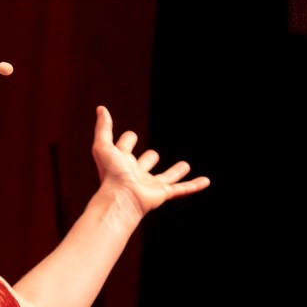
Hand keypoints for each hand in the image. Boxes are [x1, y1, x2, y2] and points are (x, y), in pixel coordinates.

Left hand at [90, 105, 209, 216]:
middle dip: (148, 160)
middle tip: (153, 155)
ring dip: (174, 173)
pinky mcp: (163, 194)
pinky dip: (194, 185)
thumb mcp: (103, 146)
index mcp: (120, 162)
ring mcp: (149, 185)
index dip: (126, 142)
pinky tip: (206, 181)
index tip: (130, 137)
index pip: (124, 148)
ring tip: (184, 165)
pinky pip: (182, 189)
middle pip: (144, 164)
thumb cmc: (110, 173)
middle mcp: (135, 173)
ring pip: (165, 178)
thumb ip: (103, 128)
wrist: (121, 198)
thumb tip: (101, 108)